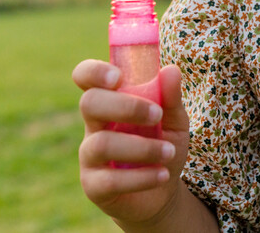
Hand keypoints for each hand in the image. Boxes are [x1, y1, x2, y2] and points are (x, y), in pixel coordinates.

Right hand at [73, 60, 190, 224]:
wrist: (162, 189)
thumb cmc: (163, 143)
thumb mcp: (174, 119)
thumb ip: (171, 97)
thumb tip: (171, 70)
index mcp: (110, 100)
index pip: (86, 77)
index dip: (94, 72)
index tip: (118, 77)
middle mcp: (94, 125)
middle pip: (90, 103)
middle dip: (125, 107)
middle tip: (156, 115)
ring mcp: (89, 156)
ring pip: (101, 144)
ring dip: (141, 148)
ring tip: (168, 152)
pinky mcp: (93, 185)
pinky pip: (109, 180)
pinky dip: (142, 177)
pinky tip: (162, 175)